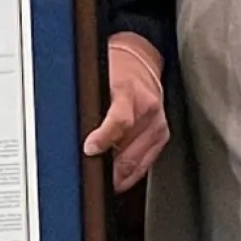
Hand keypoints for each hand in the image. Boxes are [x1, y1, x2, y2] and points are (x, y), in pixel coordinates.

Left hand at [84, 32, 168, 191]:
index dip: (103, 139)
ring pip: (138, 161)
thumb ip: (88, 105)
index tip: (89, 149)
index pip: (120, 120)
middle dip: (111, 170)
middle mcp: (147, 108)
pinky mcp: (162, 133)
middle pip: (130, 151)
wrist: (137, 60)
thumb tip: (77, 134)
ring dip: (121, 175)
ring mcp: (158, 123)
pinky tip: (121, 175)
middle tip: (94, 178)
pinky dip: (132, 171)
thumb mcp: (94, 78)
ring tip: (105, 180)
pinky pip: (147, 161)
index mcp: (128, 91)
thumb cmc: (114, 68)